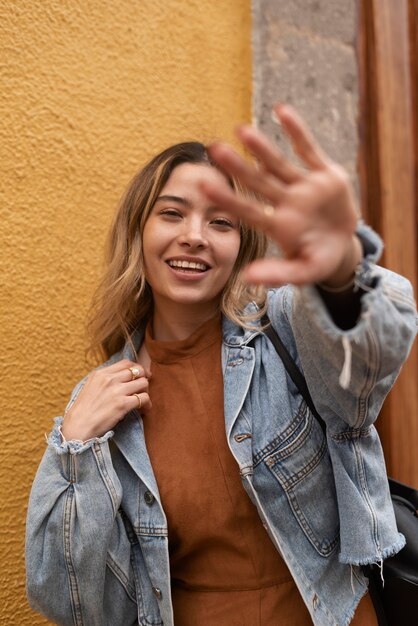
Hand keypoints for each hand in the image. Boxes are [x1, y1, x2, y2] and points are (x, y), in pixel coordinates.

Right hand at [61, 359, 151, 440]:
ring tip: (143, 400)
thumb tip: (121, 379)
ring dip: (146, 391)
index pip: (126, 363)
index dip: (136, 368)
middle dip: (144, 378)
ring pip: (143, 382)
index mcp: (101, 373)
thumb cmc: (83, 410)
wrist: (77, 426)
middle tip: (143, 388)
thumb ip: (104, 380)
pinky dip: (147, 404)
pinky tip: (144, 409)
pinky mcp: (122, 404)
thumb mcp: (90, 387)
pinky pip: (144, 398)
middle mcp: (110, 379)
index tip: (140, 375)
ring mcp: (117, 391)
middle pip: (138, 370)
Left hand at [202, 103, 361, 286]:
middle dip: (238, 166)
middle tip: (213, 149)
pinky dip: (297, 131)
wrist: (345, 248)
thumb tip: (247, 278)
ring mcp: (304, 186)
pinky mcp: (325, 174)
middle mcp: (286, 202)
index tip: (203, 185)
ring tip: (241, 130)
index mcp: (278, 226)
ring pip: (279, 164)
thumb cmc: (318, 261)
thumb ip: (277, 274)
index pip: (247, 210)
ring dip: (261, 147)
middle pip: (258, 182)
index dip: (227, 198)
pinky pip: (309, 150)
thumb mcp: (302, 272)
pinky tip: (281, 111)